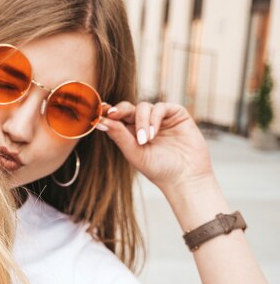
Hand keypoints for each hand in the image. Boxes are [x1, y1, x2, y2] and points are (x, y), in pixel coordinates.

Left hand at [99, 101, 214, 196]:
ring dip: (141, 121)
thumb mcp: (134, 153)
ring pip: (144, 107)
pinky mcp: (177, 114)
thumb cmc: (158, 169)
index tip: (99, 112)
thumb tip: (100, 121)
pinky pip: (161, 107)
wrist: (185, 177)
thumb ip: (119, 136)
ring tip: (144, 140)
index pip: (117, 118)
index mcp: (131, 133)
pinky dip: (154, 118)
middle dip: (119, 110)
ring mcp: (161, 118)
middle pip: (128, 108)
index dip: (108, 113)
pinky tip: (153, 134)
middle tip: (112, 114)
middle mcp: (145, 123)